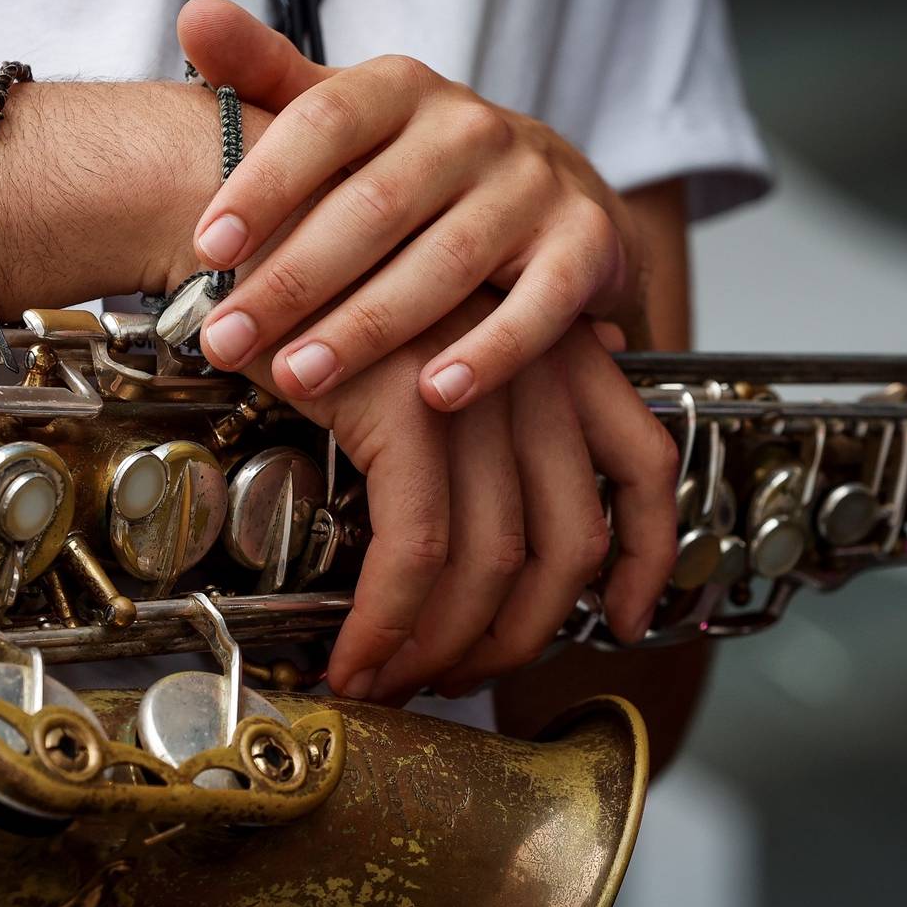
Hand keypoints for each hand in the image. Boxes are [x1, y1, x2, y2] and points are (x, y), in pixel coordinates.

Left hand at [177, 0, 639, 412]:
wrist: (556, 193)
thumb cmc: (422, 166)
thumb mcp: (352, 116)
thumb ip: (271, 76)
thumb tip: (196, 17)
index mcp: (404, 89)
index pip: (325, 123)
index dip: (265, 184)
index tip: (208, 247)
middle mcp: (473, 129)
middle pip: (374, 207)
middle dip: (292, 281)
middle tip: (226, 340)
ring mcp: (534, 187)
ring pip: (445, 264)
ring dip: (368, 328)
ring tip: (302, 377)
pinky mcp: (586, 246)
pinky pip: (539, 306)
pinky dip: (491, 352)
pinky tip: (436, 393)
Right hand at [252, 293, 676, 702]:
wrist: (258, 228)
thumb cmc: (335, 289)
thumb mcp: (442, 331)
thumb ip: (504, 386)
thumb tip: (544, 452)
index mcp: (562, 351)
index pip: (646, 464)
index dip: (648, 556)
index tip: (627, 618)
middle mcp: (538, 369)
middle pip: (569, 544)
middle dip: (519, 635)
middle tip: (466, 675)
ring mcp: (479, 390)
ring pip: (492, 566)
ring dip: (442, 647)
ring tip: (396, 678)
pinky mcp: (409, 413)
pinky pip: (416, 555)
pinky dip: (388, 625)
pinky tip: (359, 656)